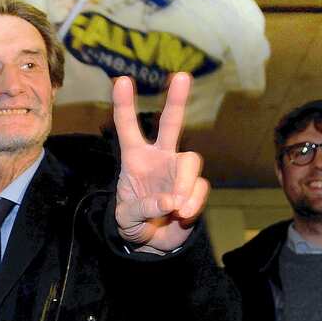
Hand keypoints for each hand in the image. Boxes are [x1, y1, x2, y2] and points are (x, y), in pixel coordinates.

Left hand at [112, 73, 207, 252]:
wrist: (153, 244)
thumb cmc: (134, 223)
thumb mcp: (126, 218)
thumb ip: (142, 208)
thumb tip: (171, 202)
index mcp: (134, 159)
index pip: (128, 128)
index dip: (124, 105)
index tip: (122, 80)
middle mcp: (159, 158)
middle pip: (171, 124)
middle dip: (176, 100)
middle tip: (182, 76)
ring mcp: (179, 172)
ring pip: (191, 161)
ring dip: (185, 184)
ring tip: (177, 209)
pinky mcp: (195, 189)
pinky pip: (200, 189)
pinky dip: (193, 203)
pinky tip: (182, 215)